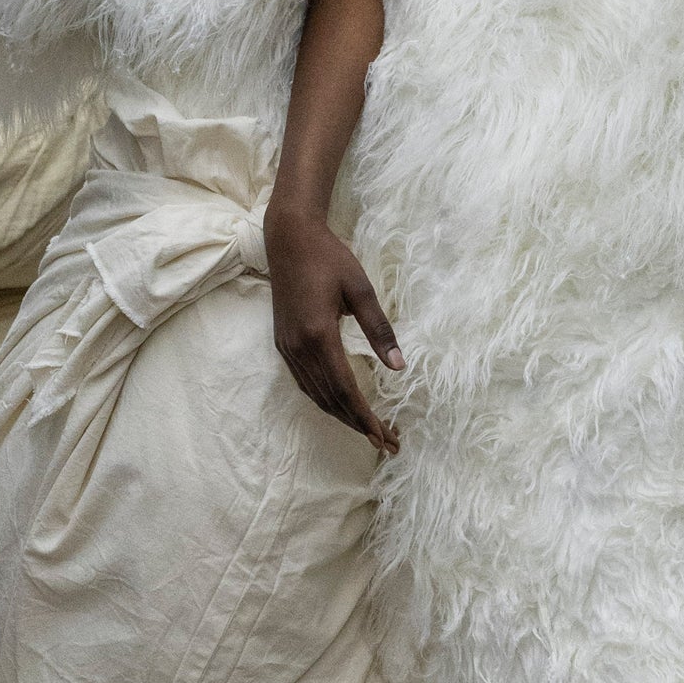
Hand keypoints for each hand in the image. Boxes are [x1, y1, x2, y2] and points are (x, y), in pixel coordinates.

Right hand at [264, 204, 403, 450]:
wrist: (289, 239)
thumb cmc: (329, 258)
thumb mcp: (361, 289)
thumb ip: (379, 330)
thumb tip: (399, 366)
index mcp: (319, 335)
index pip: (345, 388)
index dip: (365, 416)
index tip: (384, 435)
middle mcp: (299, 348)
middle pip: (330, 399)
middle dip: (358, 424)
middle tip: (385, 443)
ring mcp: (287, 348)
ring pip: (316, 394)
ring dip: (342, 416)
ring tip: (368, 431)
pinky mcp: (283, 344)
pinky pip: (305, 382)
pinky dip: (324, 400)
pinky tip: (340, 406)